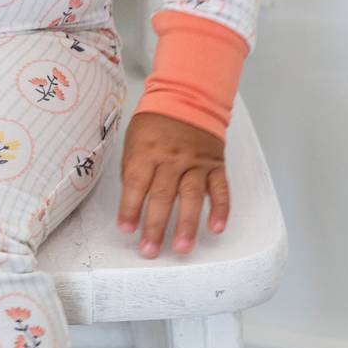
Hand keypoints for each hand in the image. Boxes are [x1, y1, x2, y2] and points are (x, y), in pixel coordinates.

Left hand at [117, 111, 229, 257]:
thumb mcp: (134, 140)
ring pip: (191, 196)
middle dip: (155, 226)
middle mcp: (171, 158)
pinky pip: (220, 189)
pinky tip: (216, 227)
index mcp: (147, 151)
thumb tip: (131, 203)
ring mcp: (195, 162)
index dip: (130, 208)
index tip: (127, 230)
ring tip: (181, 247)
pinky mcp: (214, 164)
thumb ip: (134, 170)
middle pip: (162, 195)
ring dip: (187, 224)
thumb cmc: (155, 122)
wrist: (187, 96)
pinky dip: (220, 209)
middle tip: (150, 251)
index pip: (137, 184)